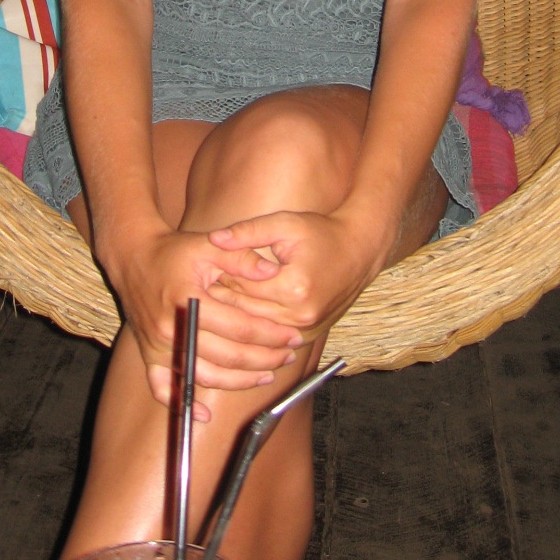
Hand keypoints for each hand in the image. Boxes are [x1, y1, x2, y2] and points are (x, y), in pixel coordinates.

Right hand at [104, 223, 303, 417]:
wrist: (133, 256)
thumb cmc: (174, 251)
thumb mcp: (209, 246)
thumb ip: (241, 258)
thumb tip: (273, 272)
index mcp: (190, 300)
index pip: (240, 328)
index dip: (271, 335)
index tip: (292, 336)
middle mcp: (173, 328)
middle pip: (227, 356)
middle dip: (264, 359)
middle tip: (288, 356)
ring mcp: (158, 346)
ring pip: (204, 376)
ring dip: (238, 381)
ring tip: (266, 376)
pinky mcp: (148, 355)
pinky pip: (163, 388)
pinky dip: (183, 403)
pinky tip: (204, 415)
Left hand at [205, 208, 382, 342]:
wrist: (358, 251)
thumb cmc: (321, 233)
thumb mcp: (284, 224)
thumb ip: (248, 232)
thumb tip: (214, 239)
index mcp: (294, 288)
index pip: (243, 288)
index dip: (221, 278)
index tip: (202, 270)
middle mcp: (300, 315)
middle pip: (247, 312)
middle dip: (223, 300)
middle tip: (200, 287)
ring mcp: (306, 330)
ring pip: (257, 328)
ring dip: (236, 316)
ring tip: (214, 300)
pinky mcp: (309, 335)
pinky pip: (273, 336)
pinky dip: (256, 325)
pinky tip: (240, 312)